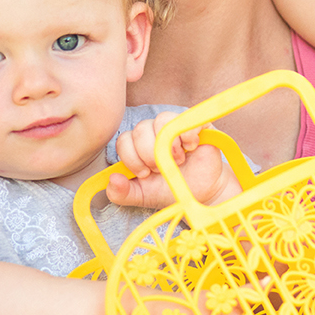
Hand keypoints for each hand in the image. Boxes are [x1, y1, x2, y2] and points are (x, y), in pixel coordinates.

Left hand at [107, 113, 238, 207]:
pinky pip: (186, 118)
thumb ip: (122, 193)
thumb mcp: (143, 197)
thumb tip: (111, 180)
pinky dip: (186, 134)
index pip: (124, 139)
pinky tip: (191, 148)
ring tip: (177, 160)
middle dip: (150, 154)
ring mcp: (175, 126)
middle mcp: (154, 132)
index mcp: (138, 146)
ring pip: (161, 119)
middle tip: (162, 168)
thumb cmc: (172, 191)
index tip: (146, 174)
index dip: (132, 158)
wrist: (203, 194)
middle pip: (140, 129)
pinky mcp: (196, 124)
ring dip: (168, 144)